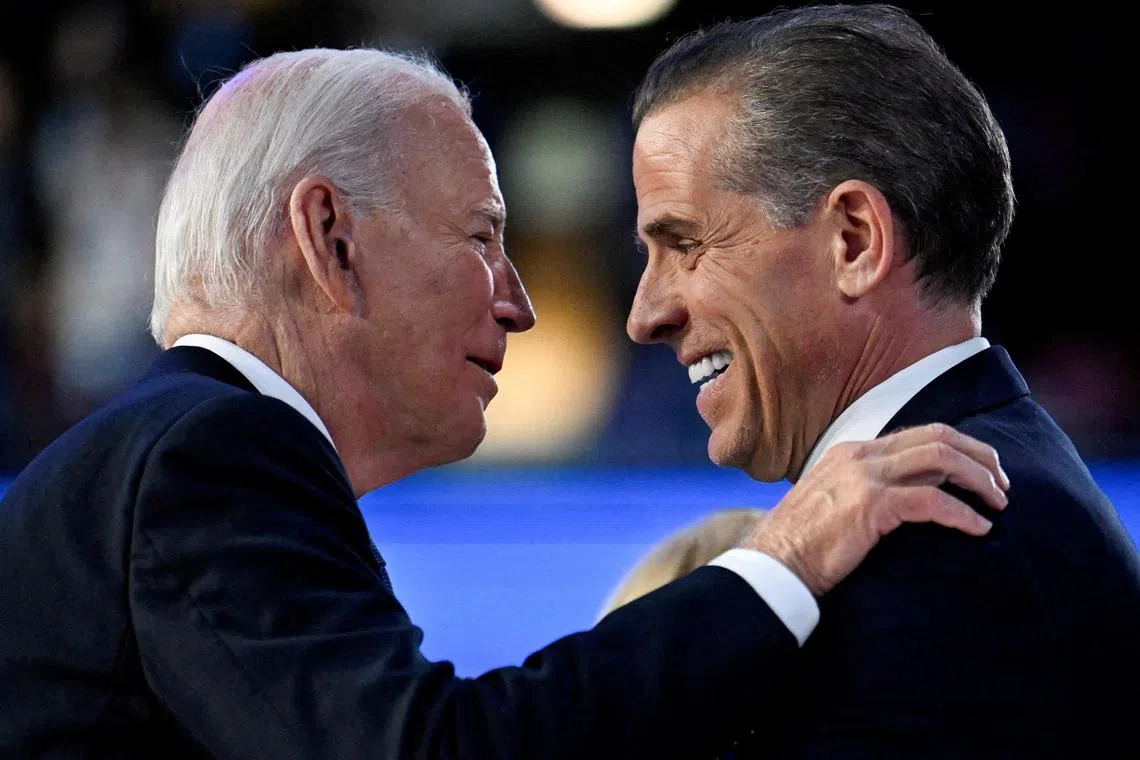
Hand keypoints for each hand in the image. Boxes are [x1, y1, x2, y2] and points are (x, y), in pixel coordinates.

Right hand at [743, 423, 1009, 595]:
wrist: (774, 565)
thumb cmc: (801, 545)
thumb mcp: (833, 503)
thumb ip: (865, 491)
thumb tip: (908, 499)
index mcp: (851, 451)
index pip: (919, 433)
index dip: (961, 448)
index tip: (983, 472)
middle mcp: (860, 455)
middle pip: (938, 437)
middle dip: (980, 457)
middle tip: (1002, 485)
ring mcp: (864, 477)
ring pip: (941, 460)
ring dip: (978, 480)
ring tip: (998, 503)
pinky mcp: (871, 506)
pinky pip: (932, 500)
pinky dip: (963, 513)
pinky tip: (979, 528)